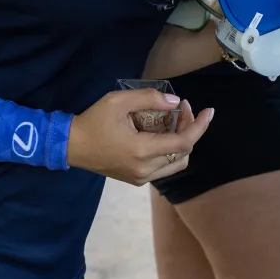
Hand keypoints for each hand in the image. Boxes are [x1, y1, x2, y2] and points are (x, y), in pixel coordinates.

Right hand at [68, 89, 213, 185]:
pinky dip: (169, 151)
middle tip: (181, 108)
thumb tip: (174, 103)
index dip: (200, 126)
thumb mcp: (118, 101)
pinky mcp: (136, 180)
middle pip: (184, 153)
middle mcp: (146, 169)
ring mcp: (141, 178)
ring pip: (176, 163)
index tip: (209, 111)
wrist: (71, 146)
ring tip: (173, 120)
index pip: (184, 143)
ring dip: (181, 142)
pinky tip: (160, 133)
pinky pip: (163, 167)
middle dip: (189, 128)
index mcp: (142, 151)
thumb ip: (149, 99)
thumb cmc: (93, 121)